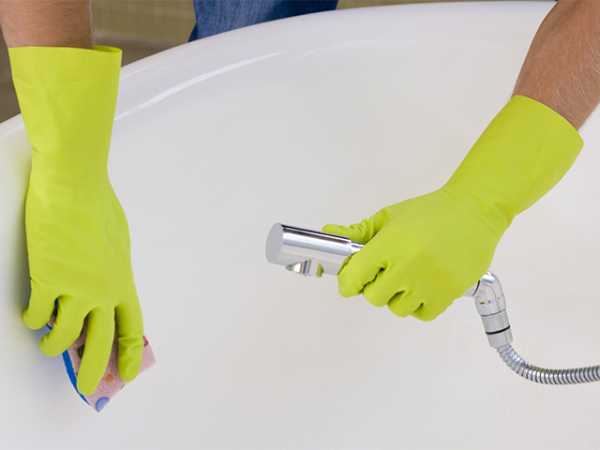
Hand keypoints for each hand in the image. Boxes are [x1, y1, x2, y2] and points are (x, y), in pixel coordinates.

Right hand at [10, 46, 143, 394]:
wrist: (76, 186)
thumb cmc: (99, 207)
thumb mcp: (118, 243)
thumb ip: (112, 270)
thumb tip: (105, 286)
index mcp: (123, 281)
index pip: (132, 326)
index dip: (131, 353)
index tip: (129, 373)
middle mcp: (104, 291)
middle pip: (101, 343)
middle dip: (94, 371)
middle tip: (89, 390)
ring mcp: (76, 288)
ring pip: (64, 336)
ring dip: (54, 346)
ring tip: (48, 345)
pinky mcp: (47, 279)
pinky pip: (35, 315)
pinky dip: (30, 320)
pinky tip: (29, 316)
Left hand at [324, 95, 582, 321]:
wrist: (475, 210)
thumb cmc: (429, 211)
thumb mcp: (389, 216)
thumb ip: (358, 231)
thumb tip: (328, 233)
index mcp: (389, 245)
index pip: (355, 278)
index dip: (349, 281)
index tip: (352, 278)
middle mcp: (408, 267)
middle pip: (374, 298)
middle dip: (374, 286)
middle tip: (385, 272)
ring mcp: (430, 283)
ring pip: (397, 309)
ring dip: (397, 297)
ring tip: (407, 277)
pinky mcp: (449, 294)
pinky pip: (422, 315)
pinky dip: (418, 305)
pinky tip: (422, 286)